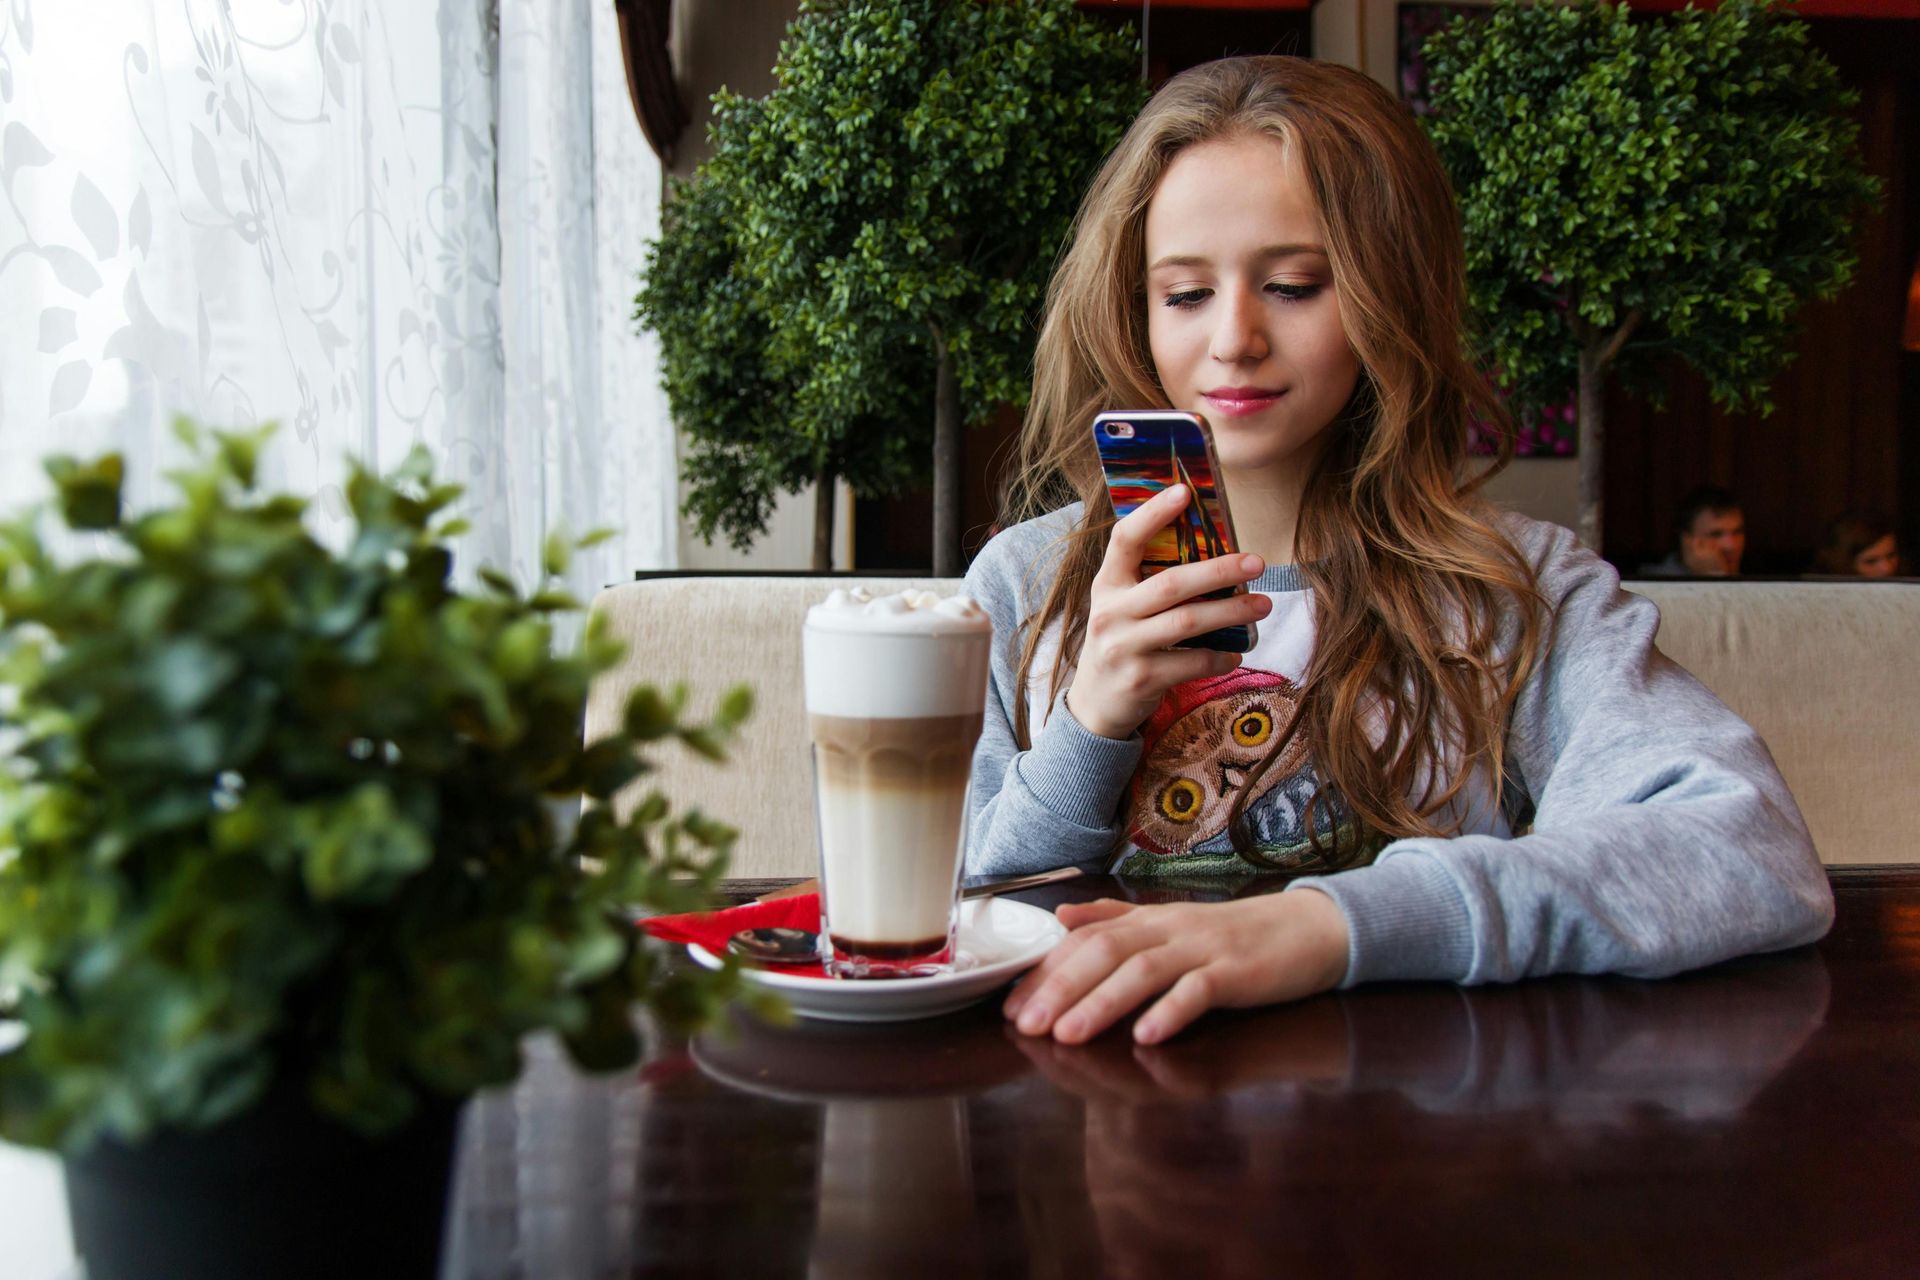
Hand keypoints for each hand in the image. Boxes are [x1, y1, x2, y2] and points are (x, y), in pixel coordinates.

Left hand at [1003, 889, 1350, 1044]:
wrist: (1309, 928)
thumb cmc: (1234, 935)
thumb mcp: (1170, 922)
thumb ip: (1116, 918)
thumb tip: (1062, 916)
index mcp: (1150, 920)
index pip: (1087, 939)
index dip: (1047, 969)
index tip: (1011, 1002)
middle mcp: (1170, 930)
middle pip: (1106, 953)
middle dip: (1061, 988)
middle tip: (1026, 1024)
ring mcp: (1205, 950)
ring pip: (1145, 971)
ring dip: (1103, 1003)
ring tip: (1069, 1034)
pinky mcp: (1238, 973)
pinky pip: (1201, 991)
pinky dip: (1172, 1012)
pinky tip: (1147, 1036)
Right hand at [1065, 484, 1271, 740]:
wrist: (1096, 704)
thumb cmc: (1122, 641)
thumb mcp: (1122, 605)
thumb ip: (1150, 579)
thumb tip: (1213, 549)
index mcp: (1107, 584)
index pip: (1124, 540)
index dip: (1153, 514)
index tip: (1185, 492)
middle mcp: (1111, 613)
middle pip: (1171, 584)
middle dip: (1219, 570)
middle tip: (1257, 562)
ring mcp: (1124, 647)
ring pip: (1188, 622)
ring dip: (1232, 612)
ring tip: (1263, 605)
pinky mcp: (1142, 679)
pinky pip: (1192, 663)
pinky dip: (1221, 658)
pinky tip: (1236, 653)